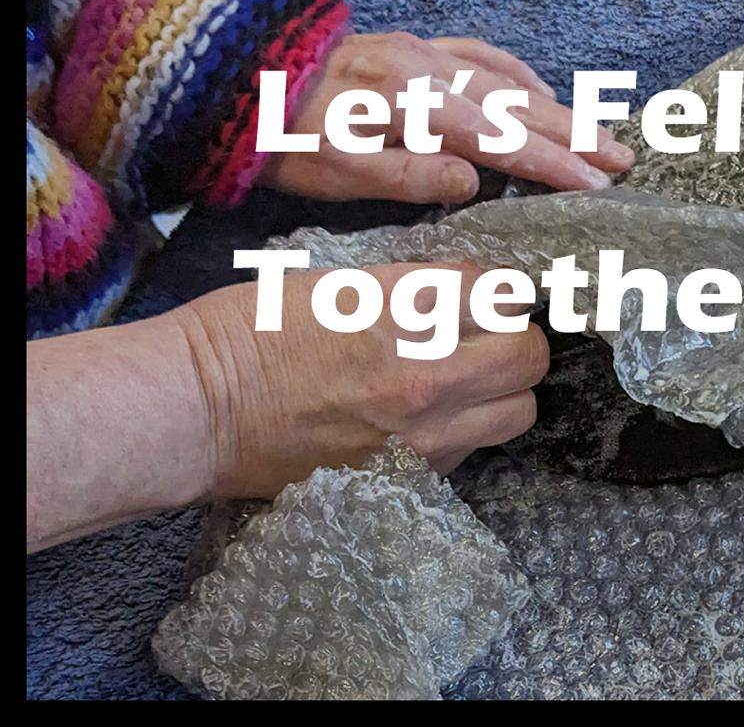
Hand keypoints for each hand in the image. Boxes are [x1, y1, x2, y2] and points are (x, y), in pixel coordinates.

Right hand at [175, 261, 547, 498]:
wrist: (200, 410)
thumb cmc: (252, 332)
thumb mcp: (340, 282)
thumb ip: (414, 289)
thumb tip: (465, 297)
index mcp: (408, 306)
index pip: (505, 291)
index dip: (500, 290)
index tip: (487, 294)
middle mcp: (428, 370)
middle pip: (530, 353)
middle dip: (515, 337)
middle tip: (487, 334)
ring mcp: (423, 431)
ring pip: (520, 409)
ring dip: (504, 389)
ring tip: (471, 379)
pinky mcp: (409, 476)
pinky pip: (478, 448)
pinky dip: (471, 428)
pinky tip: (435, 414)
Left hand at [260, 32, 634, 203]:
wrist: (243, 77)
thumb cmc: (287, 137)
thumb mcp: (339, 170)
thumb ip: (410, 174)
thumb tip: (477, 181)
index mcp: (415, 104)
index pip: (501, 139)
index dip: (553, 164)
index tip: (597, 185)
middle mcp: (432, 70)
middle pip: (520, 105)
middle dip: (576, 133)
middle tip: (623, 159)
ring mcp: (427, 52)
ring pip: (510, 80)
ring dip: (559, 107)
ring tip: (601, 133)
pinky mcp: (418, 46)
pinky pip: (483, 55)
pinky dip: (520, 75)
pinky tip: (541, 89)